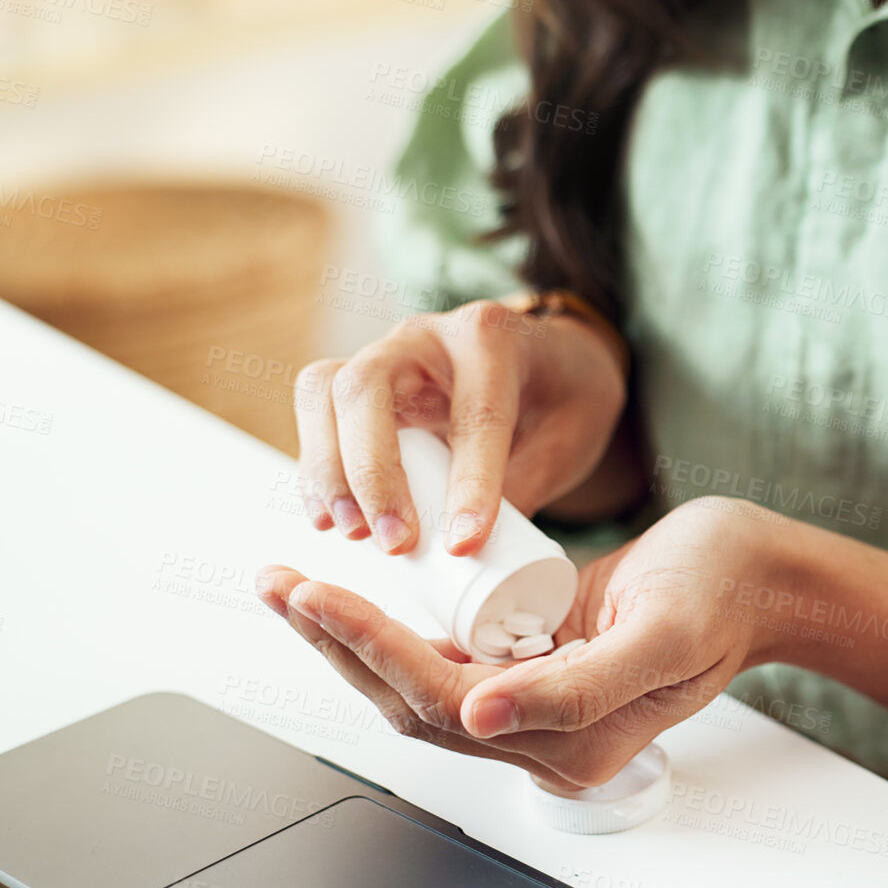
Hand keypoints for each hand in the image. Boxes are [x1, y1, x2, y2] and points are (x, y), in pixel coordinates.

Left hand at [255, 497, 798, 787]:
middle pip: (410, 702)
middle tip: (279, 580)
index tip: (317, 593)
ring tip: (294, 583)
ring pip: (417, 684)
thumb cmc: (722, 592)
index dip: (370, 650)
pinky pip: (445, 657)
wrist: (761, 575)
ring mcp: (536, 704)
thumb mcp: (662, 632)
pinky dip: (391, 625)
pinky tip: (356, 589)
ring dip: (351, 637)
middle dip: (337, 643)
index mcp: (574, 743)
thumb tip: (481, 716)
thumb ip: (579, 685)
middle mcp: (546, 737)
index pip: (440, 704)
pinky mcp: (532, 668)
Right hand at [293, 298, 624, 555]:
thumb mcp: (571, 436)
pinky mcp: (361, 382)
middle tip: (393, 541)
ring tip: (352, 533)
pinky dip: (317, 468)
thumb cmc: (564, 396)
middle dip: (372, 471)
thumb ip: (524, 484)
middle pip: (368, 385)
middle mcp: (428, 334)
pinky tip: (330, 518)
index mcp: (492, 338)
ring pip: (326, 390)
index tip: (462, 544)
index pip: (474, 412)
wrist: (553, 359)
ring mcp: (386, 353)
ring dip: (329, 468)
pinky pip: (319, 411)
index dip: (468, 483)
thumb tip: (469, 552)